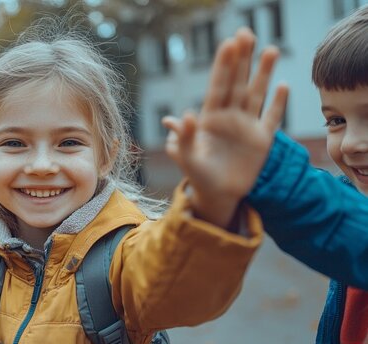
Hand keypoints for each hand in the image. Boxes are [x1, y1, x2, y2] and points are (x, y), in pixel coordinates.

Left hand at [162, 28, 287, 227]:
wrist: (216, 194)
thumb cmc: (197, 174)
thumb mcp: (186, 157)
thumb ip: (183, 138)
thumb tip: (177, 117)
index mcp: (210, 118)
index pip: (217, 86)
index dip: (222, 66)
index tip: (227, 44)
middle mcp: (229, 117)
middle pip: (237, 83)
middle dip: (241, 59)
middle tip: (245, 33)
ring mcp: (247, 127)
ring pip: (256, 94)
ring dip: (263, 73)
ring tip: (270, 49)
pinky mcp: (261, 141)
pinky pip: (271, 118)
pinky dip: (278, 103)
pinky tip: (283, 85)